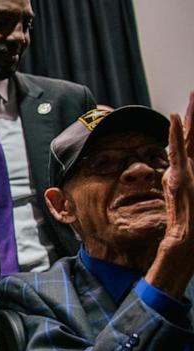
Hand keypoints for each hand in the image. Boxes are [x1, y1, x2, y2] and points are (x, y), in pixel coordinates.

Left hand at [147, 91, 193, 296]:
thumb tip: (170, 173)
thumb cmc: (187, 226)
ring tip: (192, 97)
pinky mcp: (183, 178)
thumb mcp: (178, 198)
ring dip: (191, 118)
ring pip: (190, 140)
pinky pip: (178, 152)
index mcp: (193, 172)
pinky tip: (173, 118)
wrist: (188, 243)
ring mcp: (192, 173)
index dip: (193, 127)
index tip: (190, 110)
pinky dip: (175, 134)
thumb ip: (175, 183)